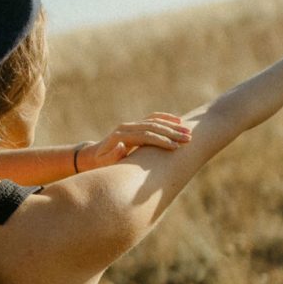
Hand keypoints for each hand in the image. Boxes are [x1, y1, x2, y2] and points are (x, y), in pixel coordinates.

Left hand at [77, 112, 191, 171]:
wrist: (93, 156)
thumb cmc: (100, 164)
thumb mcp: (103, 164)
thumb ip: (112, 156)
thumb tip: (122, 146)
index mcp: (120, 136)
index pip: (145, 135)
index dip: (161, 141)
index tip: (175, 147)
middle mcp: (126, 127)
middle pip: (152, 126)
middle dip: (171, 132)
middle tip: (188, 139)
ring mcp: (131, 125)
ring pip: (154, 121)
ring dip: (172, 125)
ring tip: (188, 132)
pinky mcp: (136, 126)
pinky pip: (153, 119)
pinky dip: (166, 118)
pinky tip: (179, 122)